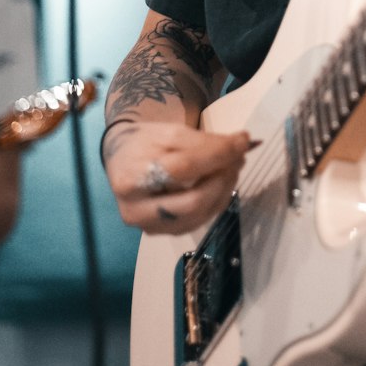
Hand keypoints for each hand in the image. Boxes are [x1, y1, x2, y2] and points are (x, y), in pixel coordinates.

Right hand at [104, 120, 253, 235]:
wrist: (122, 161)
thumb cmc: (145, 143)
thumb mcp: (169, 132)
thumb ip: (204, 141)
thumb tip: (241, 145)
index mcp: (133, 177)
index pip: (184, 167)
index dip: (219, 154)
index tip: (243, 141)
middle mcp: (136, 209)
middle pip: (193, 201)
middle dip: (224, 178)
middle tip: (239, 158)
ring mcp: (148, 226)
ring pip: (199, 216)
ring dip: (224, 191)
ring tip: (232, 168)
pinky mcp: (160, 233)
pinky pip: (196, 222)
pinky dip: (215, 202)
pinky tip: (220, 184)